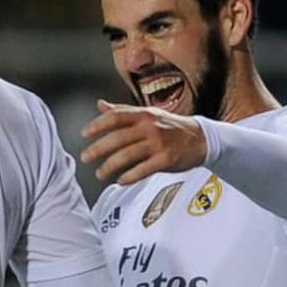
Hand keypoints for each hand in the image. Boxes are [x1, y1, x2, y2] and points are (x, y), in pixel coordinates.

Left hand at [80, 99, 207, 184]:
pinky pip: (143, 169)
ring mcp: (158, 143)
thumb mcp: (148, 114)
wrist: (201, 138)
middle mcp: (149, 127)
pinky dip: (129, 176)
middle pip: (117, 138)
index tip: (84, 134)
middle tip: (85, 158)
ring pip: (127, 155)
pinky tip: (120, 181)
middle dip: (98, 149)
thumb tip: (100, 104)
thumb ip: (123, 111)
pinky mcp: (166, 159)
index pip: (115, 116)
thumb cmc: (171, 126)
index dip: (97, 125)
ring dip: (110, 166)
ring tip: (100, 173)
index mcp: (143, 114)